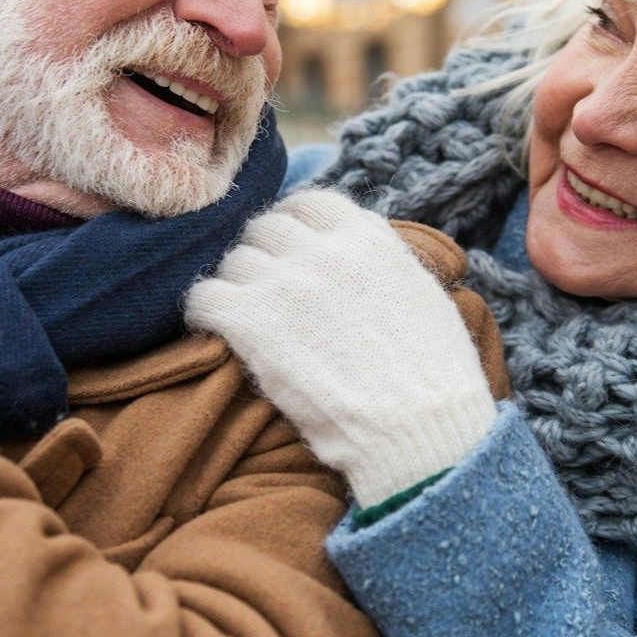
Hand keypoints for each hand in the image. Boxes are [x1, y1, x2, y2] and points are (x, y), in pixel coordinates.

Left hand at [187, 189, 496, 507]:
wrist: (417, 432)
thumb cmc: (433, 379)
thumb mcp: (422, 297)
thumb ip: (383, 261)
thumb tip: (358, 242)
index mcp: (368, 240)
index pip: (308, 204)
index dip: (294, 229)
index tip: (289, 254)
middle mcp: (323, 251)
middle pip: (264, 230)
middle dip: (263, 257)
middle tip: (264, 293)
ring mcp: (284, 285)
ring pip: (232, 262)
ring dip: (235, 287)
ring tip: (242, 318)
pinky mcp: (251, 324)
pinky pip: (203, 297)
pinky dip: (203, 312)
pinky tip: (213, 331)